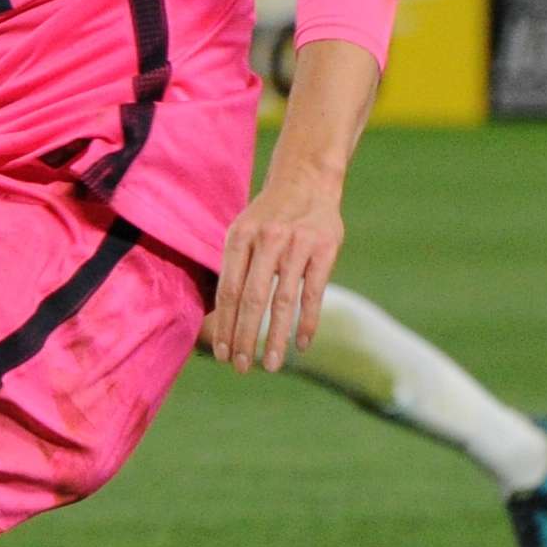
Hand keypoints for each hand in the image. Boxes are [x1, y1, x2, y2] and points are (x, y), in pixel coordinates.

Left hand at [208, 166, 344, 373]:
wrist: (307, 179)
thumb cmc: (269, 216)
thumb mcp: (242, 231)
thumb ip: (235, 268)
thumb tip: (220, 317)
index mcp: (239, 238)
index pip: (228, 291)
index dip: (224, 325)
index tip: (222, 354)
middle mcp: (267, 241)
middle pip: (252, 299)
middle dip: (244, 337)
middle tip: (240, 367)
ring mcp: (297, 245)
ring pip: (283, 301)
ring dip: (275, 337)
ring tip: (270, 365)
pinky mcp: (325, 249)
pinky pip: (313, 293)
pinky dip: (307, 322)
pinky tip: (300, 345)